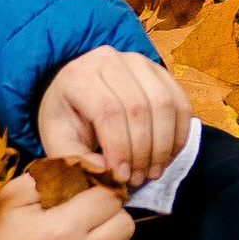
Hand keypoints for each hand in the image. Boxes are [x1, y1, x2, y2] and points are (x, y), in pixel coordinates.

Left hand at [35, 46, 193, 187]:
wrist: (78, 90)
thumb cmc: (67, 118)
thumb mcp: (58, 140)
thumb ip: (77, 159)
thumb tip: (108, 173)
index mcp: (78, 76)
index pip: (108, 111)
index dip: (120, 148)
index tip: (122, 176)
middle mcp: (110, 60)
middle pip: (139, 108)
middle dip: (143, 151)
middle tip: (139, 179)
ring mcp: (139, 62)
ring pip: (164, 103)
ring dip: (164, 145)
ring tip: (153, 171)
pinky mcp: (160, 71)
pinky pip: (180, 102)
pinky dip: (179, 133)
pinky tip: (167, 156)